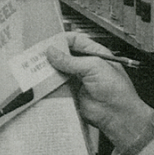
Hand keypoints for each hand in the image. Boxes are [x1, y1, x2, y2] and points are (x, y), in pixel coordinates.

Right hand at [46, 32, 153, 151]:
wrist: (116, 115)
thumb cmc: (114, 89)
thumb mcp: (94, 67)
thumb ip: (71, 60)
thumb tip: (51, 52)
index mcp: (95, 54)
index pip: (75, 41)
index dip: (62, 40)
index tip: (49, 42)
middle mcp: (85, 66)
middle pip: (64, 55)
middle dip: (52, 55)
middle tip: (38, 55)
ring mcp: (77, 80)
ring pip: (59, 70)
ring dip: (49, 69)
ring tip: (37, 67)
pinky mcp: (71, 93)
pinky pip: (57, 85)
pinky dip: (49, 83)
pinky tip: (41, 80)